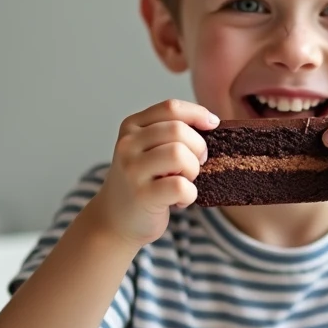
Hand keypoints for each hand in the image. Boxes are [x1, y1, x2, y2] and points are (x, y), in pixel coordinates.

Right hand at [91, 99, 217, 246]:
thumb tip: (211, 122)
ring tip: (185, 181)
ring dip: (193, 170)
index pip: (171, 108)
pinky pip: (181, 186)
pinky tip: (179, 200)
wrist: (114, 220)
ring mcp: (132, 169)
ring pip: (179, 154)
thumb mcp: (148, 149)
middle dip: (198, 148)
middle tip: (195, 165)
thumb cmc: (142, 182)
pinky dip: (189, 195)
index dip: (198, 114)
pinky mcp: (142, 195)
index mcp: (132, 126)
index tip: (212, 125)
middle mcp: (128, 144)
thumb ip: (171, 133)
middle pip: (179, 130)